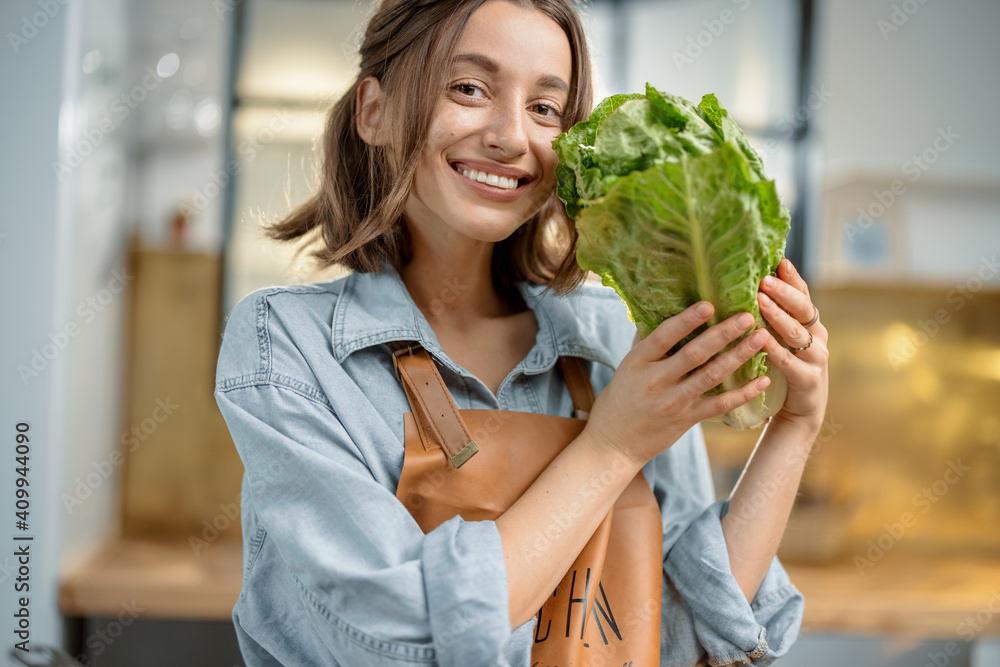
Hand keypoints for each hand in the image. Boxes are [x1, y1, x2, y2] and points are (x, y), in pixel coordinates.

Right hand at [584, 302, 771, 466]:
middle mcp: (656, 380)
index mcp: (638, 361)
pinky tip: (763, 380)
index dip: (687, 320)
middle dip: (723, 334)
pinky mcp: (687, 419)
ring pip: (711, 376)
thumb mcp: (627, 366)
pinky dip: (743, 393)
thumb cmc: (621, 398)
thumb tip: (660, 308)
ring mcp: (673, 401)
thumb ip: (646, 341)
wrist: (614, 442)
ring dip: (739, 357)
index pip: (664, 336)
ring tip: (761, 339)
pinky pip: (720, 405)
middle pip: (694, 354)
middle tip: (747, 317)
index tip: (708, 304)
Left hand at [756, 258, 829, 432]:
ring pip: (797, 332)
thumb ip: (769, 318)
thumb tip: (744, 289)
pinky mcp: (809, 380)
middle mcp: (817, 337)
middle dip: (784, 292)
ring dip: (778, 316)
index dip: (793, 278)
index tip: (779, 261)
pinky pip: (789, 361)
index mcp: (810, 324)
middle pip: (803, 308)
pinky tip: (761, 338)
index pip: (803, 295)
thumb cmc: (783, 370)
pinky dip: (774, 349)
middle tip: (764, 279)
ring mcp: (816, 358)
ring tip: (760, 301)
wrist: (798, 413)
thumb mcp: (779, 340)